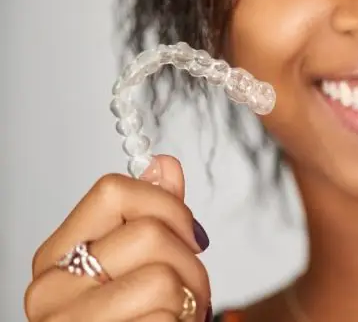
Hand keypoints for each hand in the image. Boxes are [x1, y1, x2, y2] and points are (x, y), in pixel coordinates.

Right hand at [24, 155, 211, 320]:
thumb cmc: (135, 318)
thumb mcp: (138, 262)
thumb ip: (151, 214)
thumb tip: (164, 164)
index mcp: (57, 257)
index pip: (111, 190)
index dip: (165, 203)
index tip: (186, 230)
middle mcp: (51, 291)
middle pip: (149, 233)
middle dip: (190, 260)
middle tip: (188, 285)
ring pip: (162, 277)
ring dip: (192, 296)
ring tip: (180, 311)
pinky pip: (165, 317)